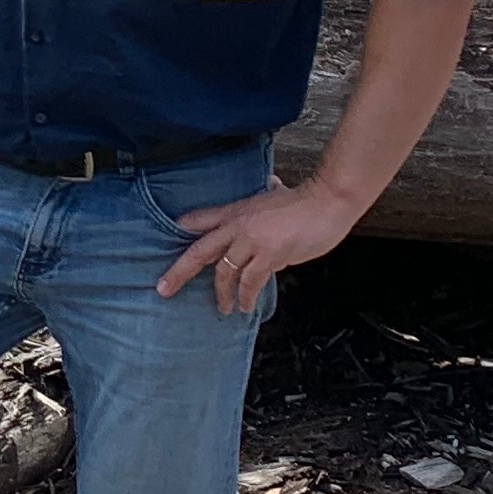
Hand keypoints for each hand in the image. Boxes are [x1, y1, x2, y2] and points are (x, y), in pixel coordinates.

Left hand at [156, 178, 356, 316]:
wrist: (327, 202)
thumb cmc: (305, 201)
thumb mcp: (277, 193)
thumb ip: (270, 193)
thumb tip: (273, 185)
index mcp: (237, 211)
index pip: (201, 219)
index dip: (183, 230)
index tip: (167, 240)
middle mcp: (238, 226)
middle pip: (200, 251)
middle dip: (179, 272)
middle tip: (164, 289)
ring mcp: (252, 241)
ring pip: (225, 272)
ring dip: (222, 294)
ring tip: (224, 308)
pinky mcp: (269, 256)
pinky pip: (250, 281)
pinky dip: (247, 296)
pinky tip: (246, 306)